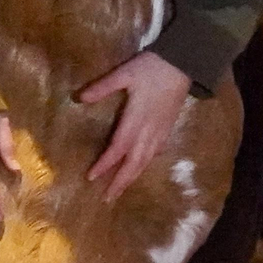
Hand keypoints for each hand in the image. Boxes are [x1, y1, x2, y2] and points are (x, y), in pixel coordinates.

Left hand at [78, 51, 192, 202]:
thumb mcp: (124, 73)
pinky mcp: (168, 128)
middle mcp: (148, 131)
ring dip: (132, 177)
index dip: (105, 165)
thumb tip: (79, 98)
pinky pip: (155, 153)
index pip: (117, 149)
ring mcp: (160, 132)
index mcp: (135, 120)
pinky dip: (145, 164)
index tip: (91, 178)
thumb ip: (103, 87)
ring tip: (121, 189)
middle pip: (133, 164)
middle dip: (120, 182)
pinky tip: (141, 166)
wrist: (183, 64)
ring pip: (145, 161)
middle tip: (107, 198)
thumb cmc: (151, 68)